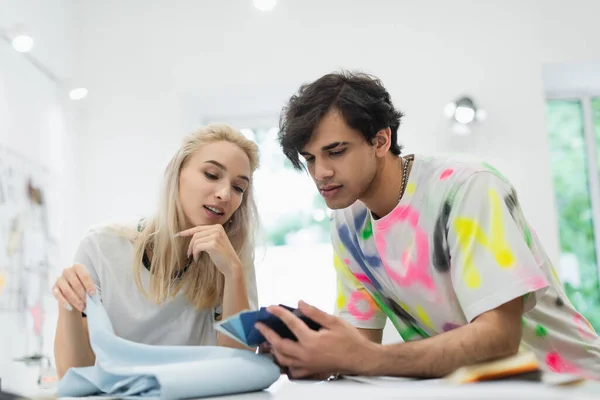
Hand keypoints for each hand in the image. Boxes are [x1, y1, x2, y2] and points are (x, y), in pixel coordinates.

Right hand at [52, 264, 95, 311]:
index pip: (84, 275)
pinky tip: (70, 308)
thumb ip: (89, 288)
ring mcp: (60, 279)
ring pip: (67, 290)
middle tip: (87, 303)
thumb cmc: (83, 286)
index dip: (89, 285)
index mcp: (78, 267)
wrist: (73, 293)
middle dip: (82, 294)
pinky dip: (64, 302)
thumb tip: (93, 295)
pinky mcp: (54, 288)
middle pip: (75, 283)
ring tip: (82, 307)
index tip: (93, 294)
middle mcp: (67, 271)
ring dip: (75, 300)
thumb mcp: (87, 285)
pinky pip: (58, 295)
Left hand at [177, 224, 241, 277]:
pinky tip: (198, 259)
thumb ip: (207, 236)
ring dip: (193, 250)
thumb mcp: (216, 242)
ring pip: (195, 241)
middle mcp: (217, 229)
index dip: (188, 231)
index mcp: (218, 227)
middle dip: (190, 245)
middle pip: (196, 234)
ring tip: (195, 257)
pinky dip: (195, 254)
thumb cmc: (223, 256)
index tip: (179, 234)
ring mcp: (215, 236)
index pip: (199, 228)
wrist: (231, 265)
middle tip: (189, 254)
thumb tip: (192, 235)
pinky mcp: (212, 244)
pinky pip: (197, 247)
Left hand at [255, 301, 376, 378]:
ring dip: (272, 349)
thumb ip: (314, 313)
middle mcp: (306, 354)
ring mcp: (307, 365)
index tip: (270, 307)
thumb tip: (299, 303)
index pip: (290, 324)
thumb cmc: (350, 339)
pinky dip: (284, 364)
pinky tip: (281, 357)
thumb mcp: (334, 321)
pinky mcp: (310, 372)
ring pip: (282, 359)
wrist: (361, 359)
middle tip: (259, 325)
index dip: (279, 313)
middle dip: (267, 334)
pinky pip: (291, 371)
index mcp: (311, 340)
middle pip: (279, 344)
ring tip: (267, 340)